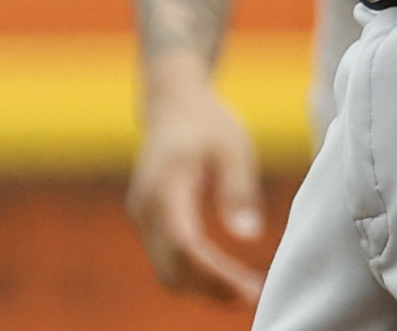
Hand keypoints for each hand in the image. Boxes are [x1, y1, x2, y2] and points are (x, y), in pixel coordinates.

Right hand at [127, 58, 265, 305]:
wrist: (171, 101)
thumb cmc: (207, 121)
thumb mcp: (233, 145)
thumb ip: (238, 188)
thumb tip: (248, 236)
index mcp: (166, 184)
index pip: (185, 244)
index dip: (214, 274)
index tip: (249, 290)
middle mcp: (146, 206)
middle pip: (173, 268)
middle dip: (212, 289)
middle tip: (255, 294)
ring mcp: (142, 216)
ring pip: (167, 271)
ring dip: (203, 288)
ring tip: (245, 290)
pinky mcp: (147, 222)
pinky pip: (166, 260)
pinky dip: (194, 275)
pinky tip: (225, 275)